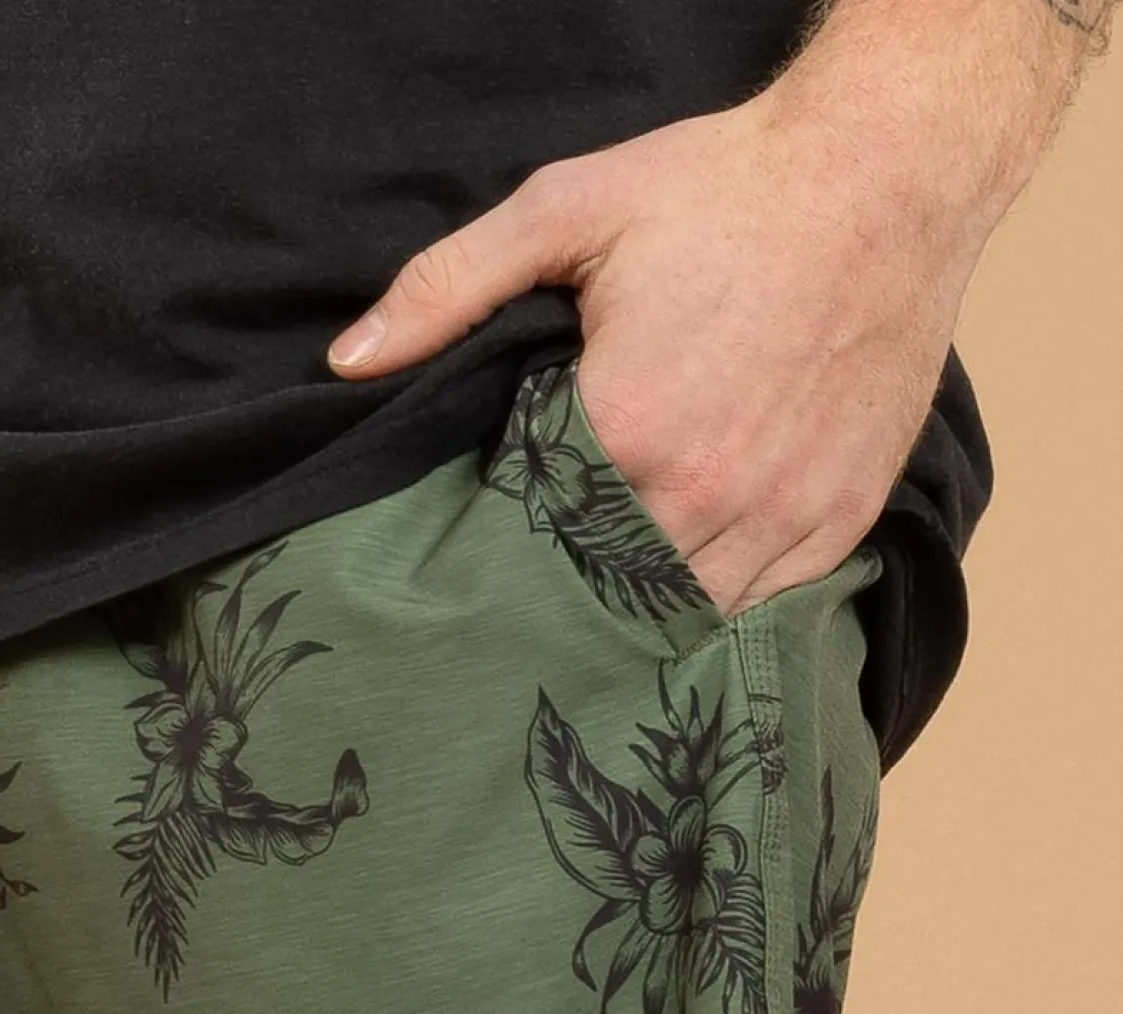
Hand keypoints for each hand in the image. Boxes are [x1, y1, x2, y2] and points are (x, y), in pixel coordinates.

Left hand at [326, 88, 991, 617]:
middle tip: (523, 604)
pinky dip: (717, 602)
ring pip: (681, 615)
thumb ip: (448, 288)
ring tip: (597, 604)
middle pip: (602, 593)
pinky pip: (760, 604)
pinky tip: (679, 586)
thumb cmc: (725, 189)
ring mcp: (779, 516)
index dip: (498, 552)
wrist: (887, 174)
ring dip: (638, 611)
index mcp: (626, 430)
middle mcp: (704, 494)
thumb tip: (349, 359)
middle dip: (562, 597)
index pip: (529, 539)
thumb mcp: (566, 211)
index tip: (475, 558)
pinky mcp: (837, 522)